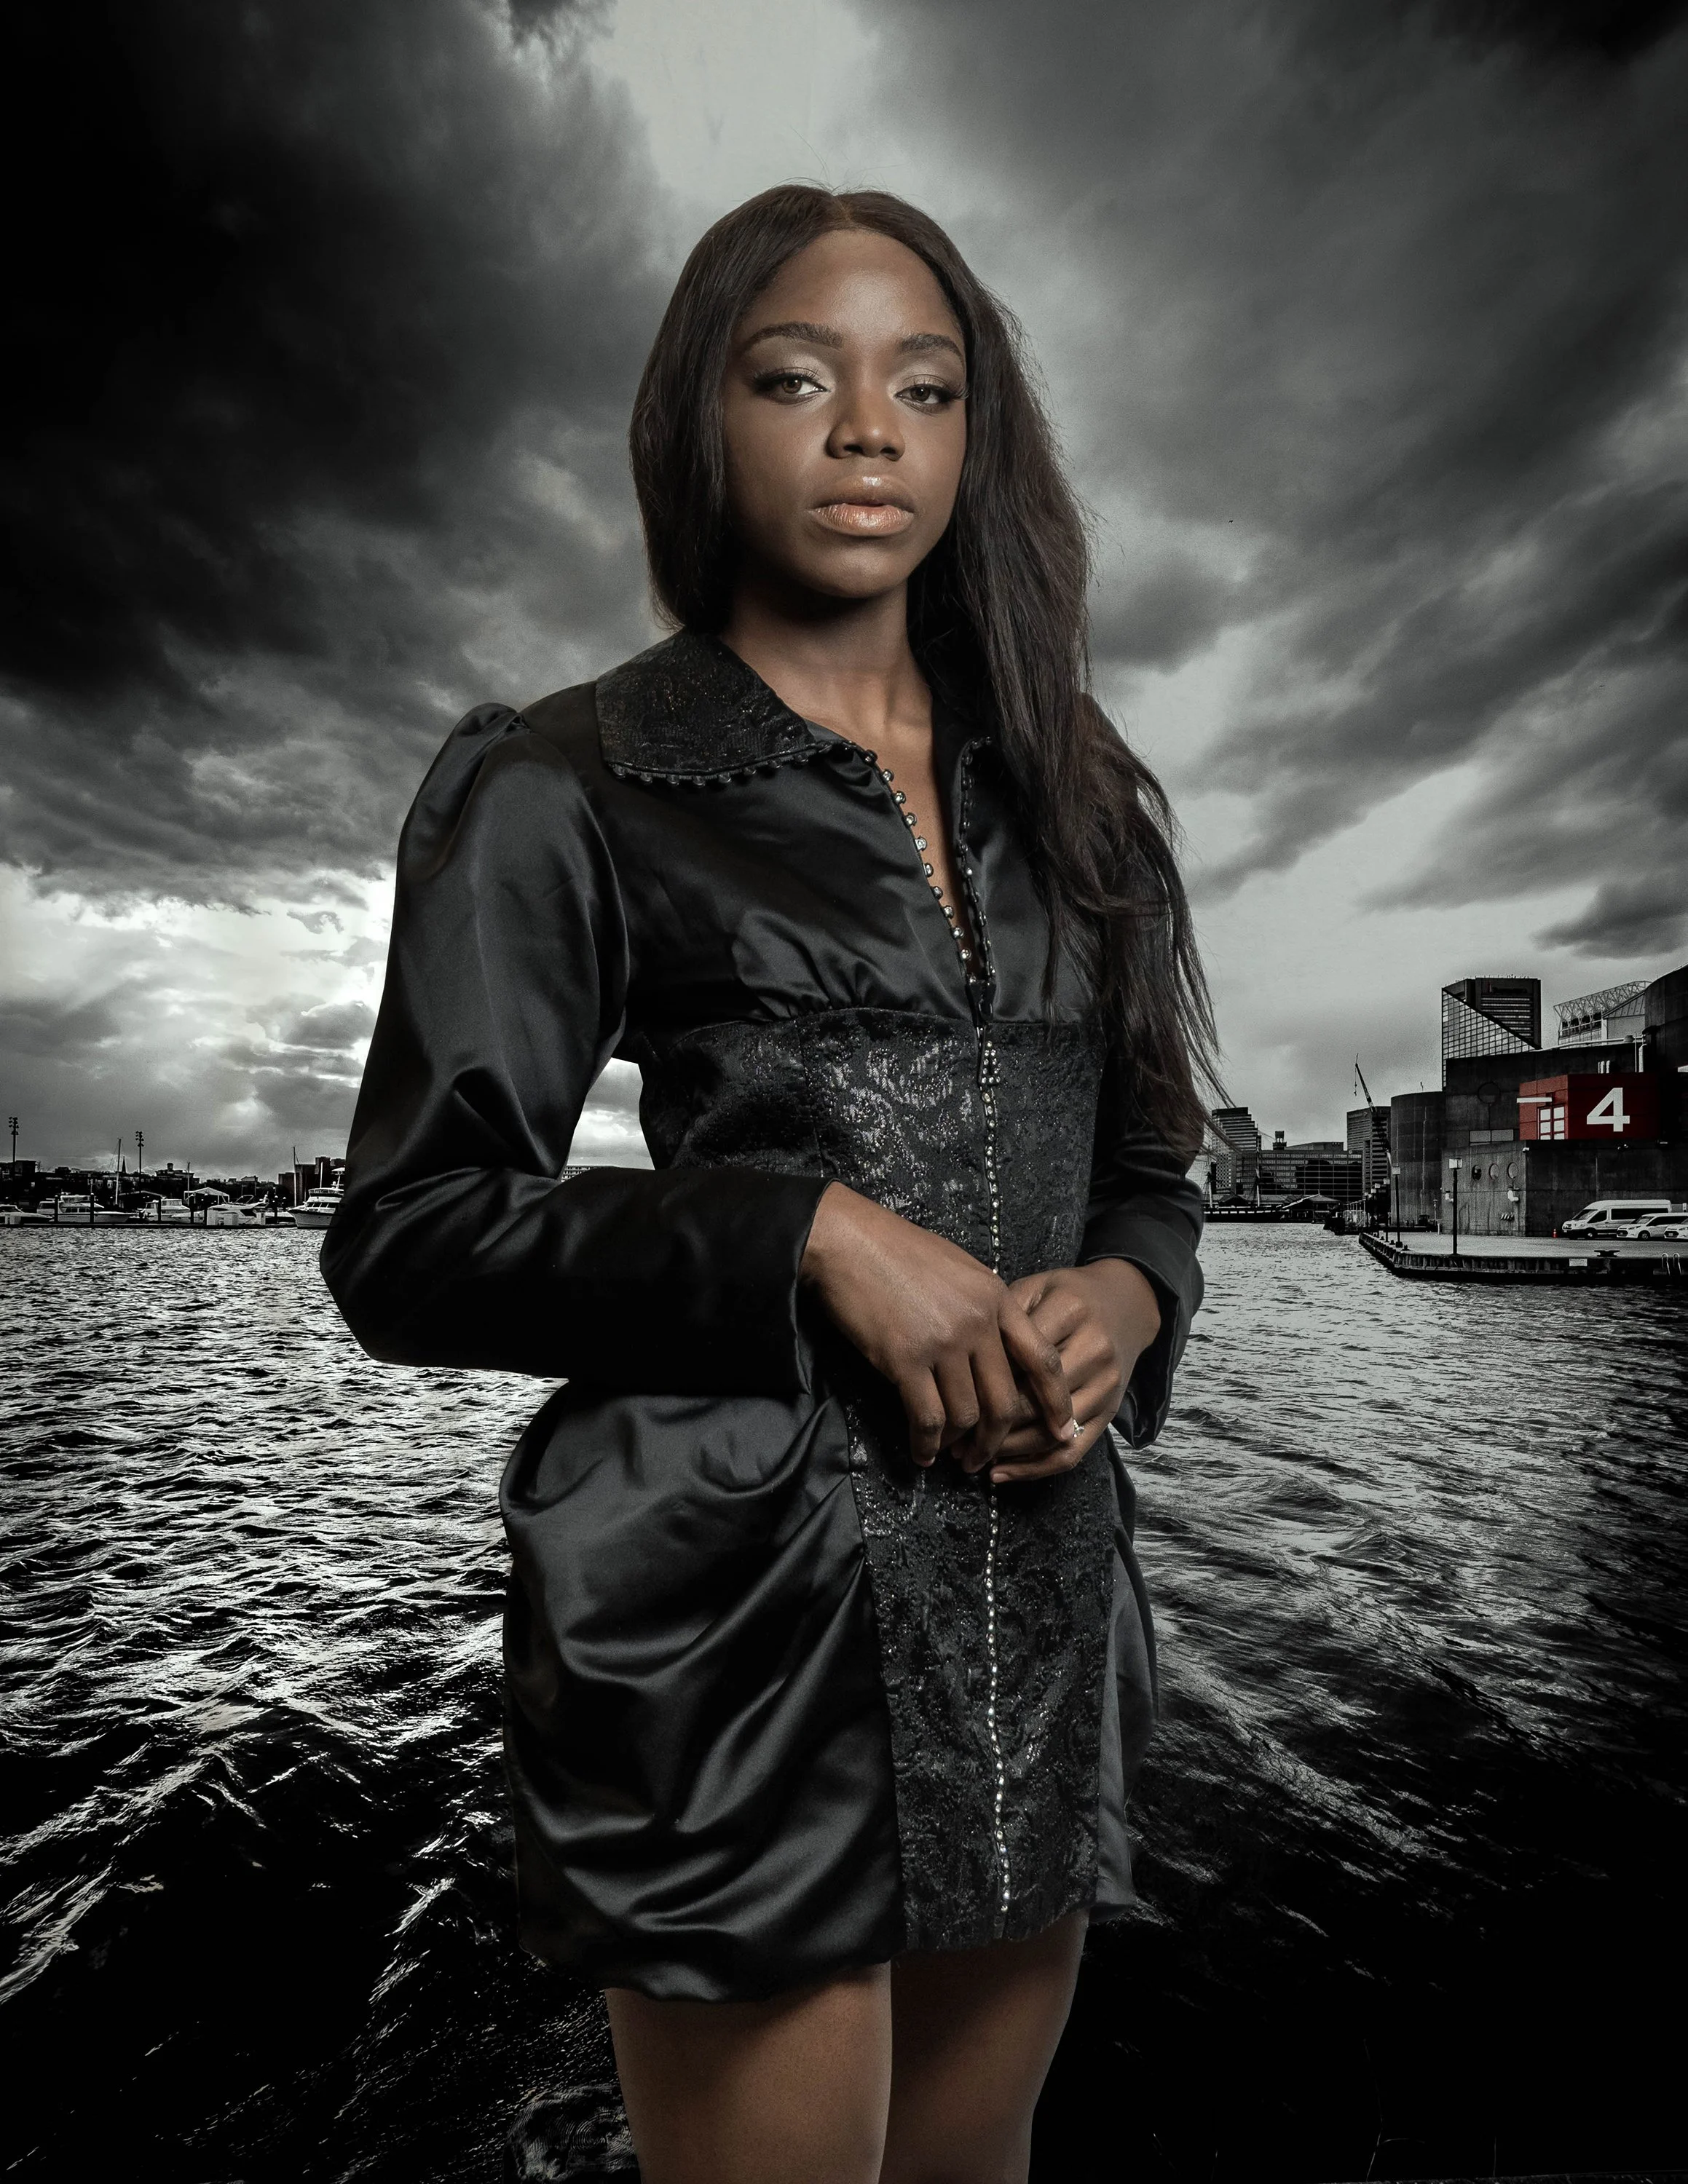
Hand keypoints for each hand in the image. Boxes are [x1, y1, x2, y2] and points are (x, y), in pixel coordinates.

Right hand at [799, 1183, 1078, 1466]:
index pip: (1041, 1360)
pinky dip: (926, 1443)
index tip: (1063, 1431)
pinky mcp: (905, 1360)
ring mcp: (943, 1342)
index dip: (1056, 1401)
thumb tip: (995, 1347)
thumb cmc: (898, 1251)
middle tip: (983, 1459)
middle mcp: (978, 1323)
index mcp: (997, 1298)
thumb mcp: (961, 1269)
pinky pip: (928, 1417)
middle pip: (1004, 1400)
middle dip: (997, 1439)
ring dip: (959, 1445)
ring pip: (967, 1414)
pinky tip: (922, 1453)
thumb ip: (984, 1307)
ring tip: (950, 1456)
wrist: (847, 1241)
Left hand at [963, 1260, 1161, 1485]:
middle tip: (951, 1439)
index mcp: (1070, 1312)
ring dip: (1006, 1453)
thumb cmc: (1068, 1295)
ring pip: (1049, 1434)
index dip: (979, 1384)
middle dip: (987, 1426)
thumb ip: (1004, 1316)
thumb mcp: (1036, 1287)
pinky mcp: (1111, 1412)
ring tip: (970, 1457)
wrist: (1126, 1303)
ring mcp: (1106, 1385)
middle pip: (1032, 1401)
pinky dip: (1035, 1469)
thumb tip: (961, 1361)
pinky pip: (1073, 1453)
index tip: (946, 1399)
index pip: (1017, 1359)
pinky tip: (1001, 1474)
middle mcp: (1094, 1349)